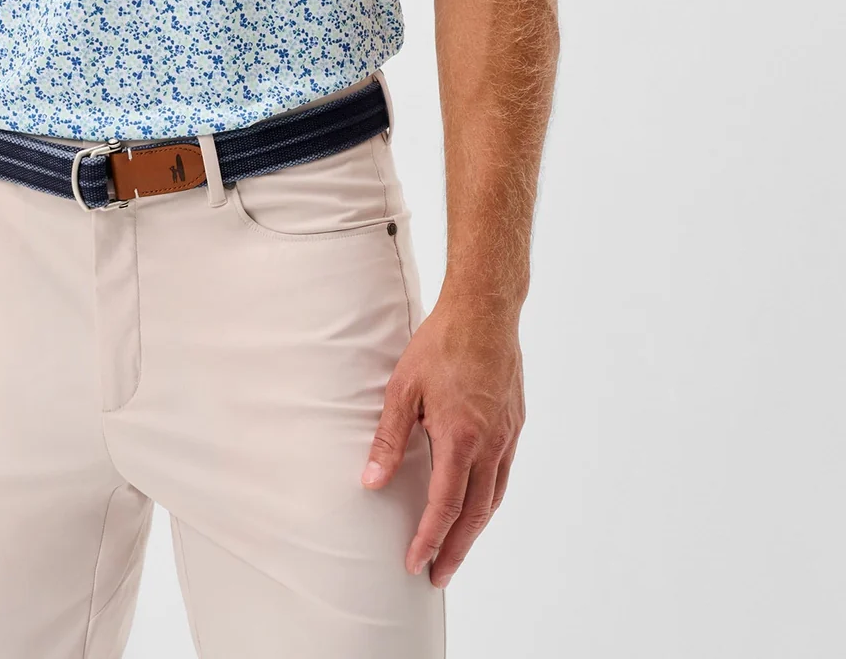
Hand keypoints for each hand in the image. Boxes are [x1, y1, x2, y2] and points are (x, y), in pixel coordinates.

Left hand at [359, 295, 524, 588]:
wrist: (486, 310)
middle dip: (455, 549)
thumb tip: (371, 483)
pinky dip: (489, 499)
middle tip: (438, 576)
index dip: (429, 538)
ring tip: (455, 549)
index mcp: (461, 436)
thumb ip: (389, 439)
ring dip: (474, 530)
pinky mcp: (514, 423)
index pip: (445, 504)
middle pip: (475, 513)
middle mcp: (491, 443)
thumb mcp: (403, 387)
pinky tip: (476, 504)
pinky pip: (504, 474)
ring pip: (494, 497)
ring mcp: (507, 434)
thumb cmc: (441, 343)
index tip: (414, 563)